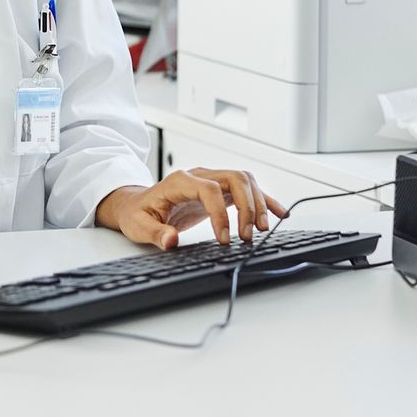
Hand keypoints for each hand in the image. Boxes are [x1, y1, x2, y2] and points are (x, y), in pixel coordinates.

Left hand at [96, 168, 289, 249]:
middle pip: (234, 178)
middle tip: (248, 235)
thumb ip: (155, 234)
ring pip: (244, 181)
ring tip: (262, 229)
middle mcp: (198, 176)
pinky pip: (246, 190)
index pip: (210, 188)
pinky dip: (264, 200)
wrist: (136, 205)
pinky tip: (279, 212)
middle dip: (247, 206)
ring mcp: (211, 180)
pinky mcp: (219, 190)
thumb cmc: (137, 214)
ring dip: (258, 203)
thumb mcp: (138, 226)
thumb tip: (171, 240)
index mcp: (179, 181)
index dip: (221, 213)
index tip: (224, 238)